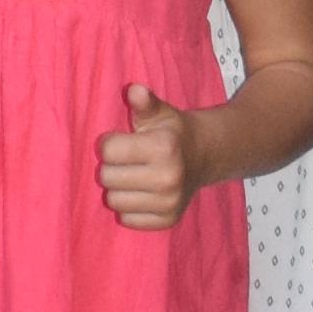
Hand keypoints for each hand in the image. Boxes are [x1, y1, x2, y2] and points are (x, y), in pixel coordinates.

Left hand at [96, 84, 198, 232]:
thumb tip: (134, 91)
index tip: (121, 141)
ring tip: (133, 177)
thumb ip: (144, 103)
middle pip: (107, 178)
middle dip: (111, 167)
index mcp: (163, 147)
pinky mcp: (168, 220)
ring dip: (118, 189)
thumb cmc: (173, 132)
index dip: (109, 143)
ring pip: (114, 201)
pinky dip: (129, 209)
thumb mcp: (160, 113)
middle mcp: (168, 178)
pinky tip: (141, 194)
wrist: (205, 155)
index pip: (108, 150)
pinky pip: (127, 220)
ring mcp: (169, 202)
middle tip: (127, 161)